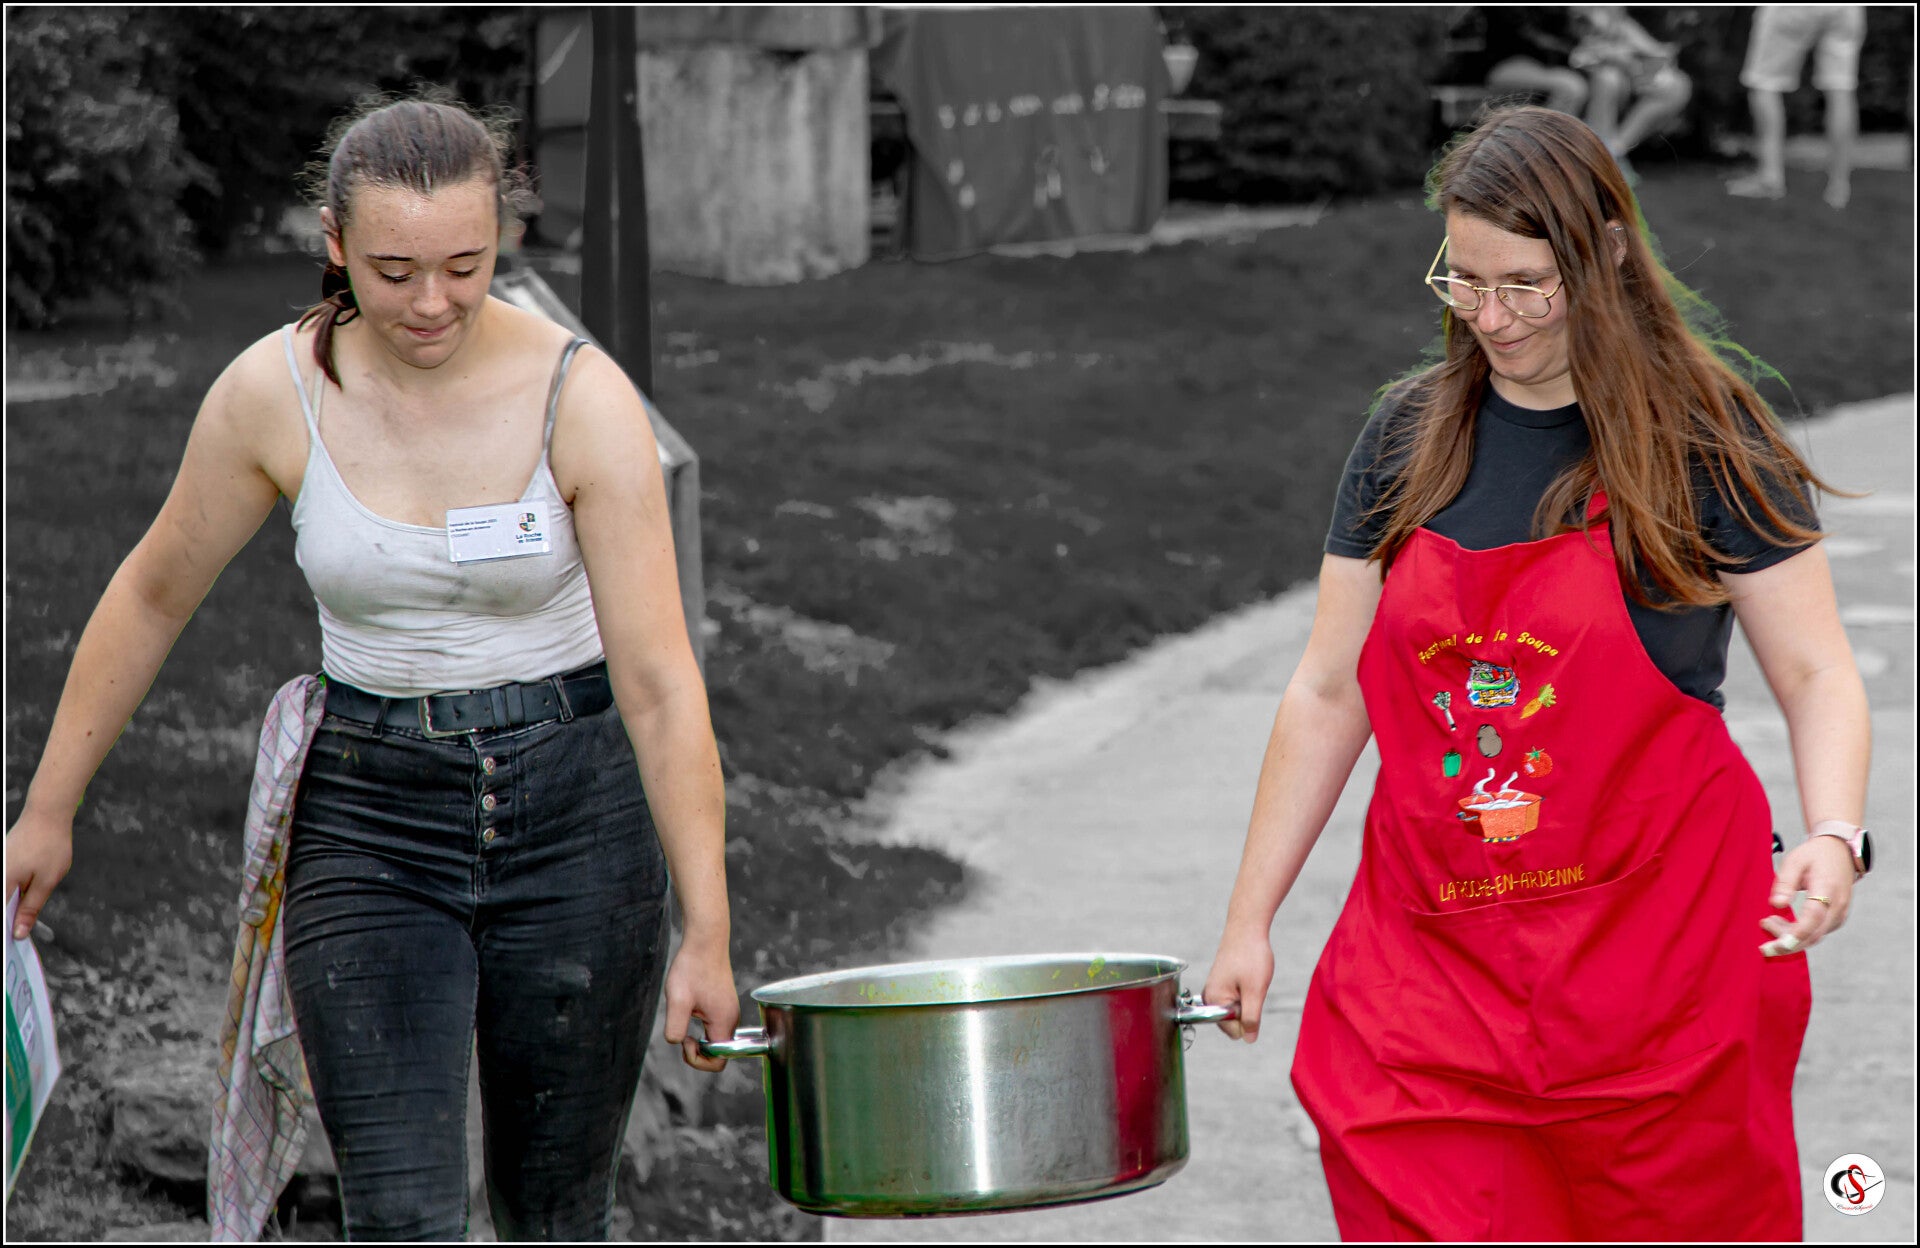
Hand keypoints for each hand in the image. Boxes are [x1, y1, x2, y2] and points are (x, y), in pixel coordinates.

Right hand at [5, 810, 73, 939]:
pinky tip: (19, 908)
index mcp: (1, 883)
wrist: (46, 813)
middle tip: (18, 938)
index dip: (3, 933)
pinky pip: (3, 887)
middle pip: (0, 906)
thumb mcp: (46, 881)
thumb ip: (31, 908)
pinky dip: (10, 899)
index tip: (10, 949)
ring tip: (19, 928)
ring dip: (10, 910)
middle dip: (7, 923)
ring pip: (2, 897)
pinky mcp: (2, 865)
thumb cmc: (50, 846)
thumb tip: (18, 934)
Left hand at [660, 928, 738, 1072]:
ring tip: (684, 1016)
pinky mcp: (724, 1004)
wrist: (705, 940)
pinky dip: (701, 1028)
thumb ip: (675, 1027)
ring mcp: (729, 1011)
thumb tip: (676, 1042)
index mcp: (724, 1022)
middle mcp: (731, 1020)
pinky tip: (689, 1010)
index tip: (685, 1040)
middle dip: (697, 1051)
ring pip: (716, 1040)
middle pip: (718, 1053)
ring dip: (699, 1038)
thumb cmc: (692, 967)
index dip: (698, 1061)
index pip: (718, 1061)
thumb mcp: (677, 1000)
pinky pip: (715, 1027)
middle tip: (682, 1033)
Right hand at [1202, 926, 1274, 1042]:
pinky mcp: (1221, 983)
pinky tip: (1248, 976)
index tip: (1251, 997)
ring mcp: (1214, 989)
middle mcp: (1209, 997)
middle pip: (1233, 1022)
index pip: (1233, 1031)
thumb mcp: (1255, 991)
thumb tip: (1248, 1040)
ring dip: (1248, 1000)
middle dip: (1247, 1010)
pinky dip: (1246, 992)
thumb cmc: (1251, 956)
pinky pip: (1236, 999)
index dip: (1248, 1019)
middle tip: (1252, 987)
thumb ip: (1251, 1018)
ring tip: (1250, 979)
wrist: (1247, 927)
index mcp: (1213, 1000)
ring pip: (1237, 1010)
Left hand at [1759, 835, 1855, 956]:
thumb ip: (1785, 882)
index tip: (1777, 943)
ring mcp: (1840, 914)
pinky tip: (1782, 924)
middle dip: (1788, 944)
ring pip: (1815, 936)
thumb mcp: (1795, 861)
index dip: (1795, 934)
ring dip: (1791, 938)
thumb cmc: (1815, 855)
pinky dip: (1799, 934)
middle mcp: (1838, 906)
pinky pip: (1818, 932)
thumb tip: (1776, 904)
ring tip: (1768, 922)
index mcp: (1828, 889)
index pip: (1813, 917)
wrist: (1839, 851)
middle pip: (1814, 935)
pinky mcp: (1836, 918)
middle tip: (1764, 946)